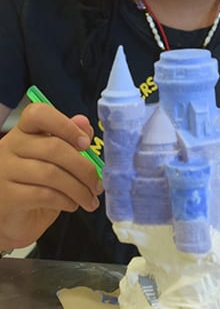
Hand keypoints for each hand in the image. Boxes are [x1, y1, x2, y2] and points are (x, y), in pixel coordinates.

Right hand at [0, 103, 102, 249]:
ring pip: (51, 173)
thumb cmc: (36, 183)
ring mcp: (6, 171)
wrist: (13, 218)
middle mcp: (10, 146)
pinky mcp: (7, 197)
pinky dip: (66, 201)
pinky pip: (44, 195)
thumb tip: (83, 122)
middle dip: (84, 167)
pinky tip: (73, 204)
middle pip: (53, 147)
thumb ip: (69, 137)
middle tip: (97, 183)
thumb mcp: (54, 159)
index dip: (66, 125)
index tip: (86, 143)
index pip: (39, 114)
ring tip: (90, 198)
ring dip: (79, 188)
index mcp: (24, 130)